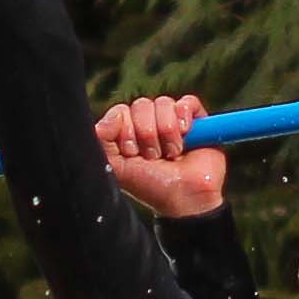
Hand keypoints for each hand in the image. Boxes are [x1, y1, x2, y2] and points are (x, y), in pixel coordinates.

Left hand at [97, 95, 223, 216]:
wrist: (185, 196)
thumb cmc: (152, 186)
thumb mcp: (117, 167)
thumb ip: (102, 142)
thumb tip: (107, 120)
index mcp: (129, 134)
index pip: (121, 112)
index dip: (126, 130)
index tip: (133, 153)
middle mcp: (149, 124)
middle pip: (141, 105)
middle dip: (147, 134)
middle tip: (154, 156)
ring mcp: (173, 120)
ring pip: (163, 103)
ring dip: (167, 132)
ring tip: (172, 153)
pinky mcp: (196, 119)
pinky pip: (187, 101)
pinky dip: (185, 116)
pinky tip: (187, 135)